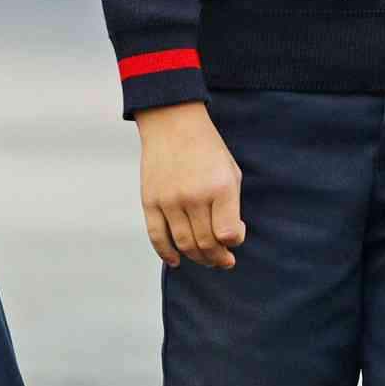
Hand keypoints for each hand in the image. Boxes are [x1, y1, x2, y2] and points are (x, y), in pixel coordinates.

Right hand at [136, 101, 244, 269]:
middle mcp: (195, 196)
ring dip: (197, 258)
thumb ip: (231, 207)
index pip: (228, 234)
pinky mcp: (150, 201)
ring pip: (184, 245)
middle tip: (222, 260)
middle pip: (206, 244)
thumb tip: (228, 241)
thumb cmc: (207, 150)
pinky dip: (166, 254)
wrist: (173, 124)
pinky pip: (157, 237)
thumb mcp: (230, 172)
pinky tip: (176, 261)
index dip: (234, 242)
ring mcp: (170, 200)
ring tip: (204, 258)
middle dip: (217, 257)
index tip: (234, 235)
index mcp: (220, 188)